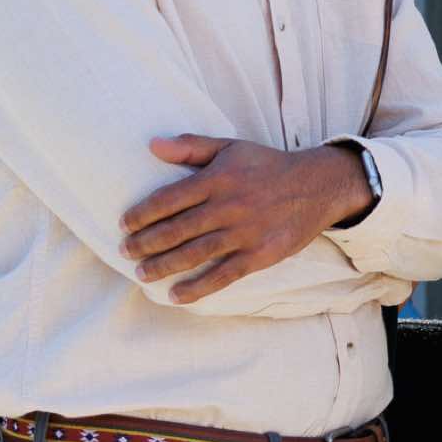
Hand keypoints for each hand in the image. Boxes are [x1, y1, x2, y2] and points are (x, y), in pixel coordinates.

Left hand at [119, 136, 367, 303]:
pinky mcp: (260, 254)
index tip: (125, 225)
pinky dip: (198, 287)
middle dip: (146, 243)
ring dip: (164, 266)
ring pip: (195, 254)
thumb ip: (191, 147)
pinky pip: (223, 275)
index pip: (170, 198)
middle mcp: (229, 206)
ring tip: (142, 274)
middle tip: (125, 252)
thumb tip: (151, 145)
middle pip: (178, 229)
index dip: (143, 214)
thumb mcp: (231, 147)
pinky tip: (176, 295)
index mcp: (219, 178)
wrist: (317, 185)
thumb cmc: (267, 166)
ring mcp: (245, 232)